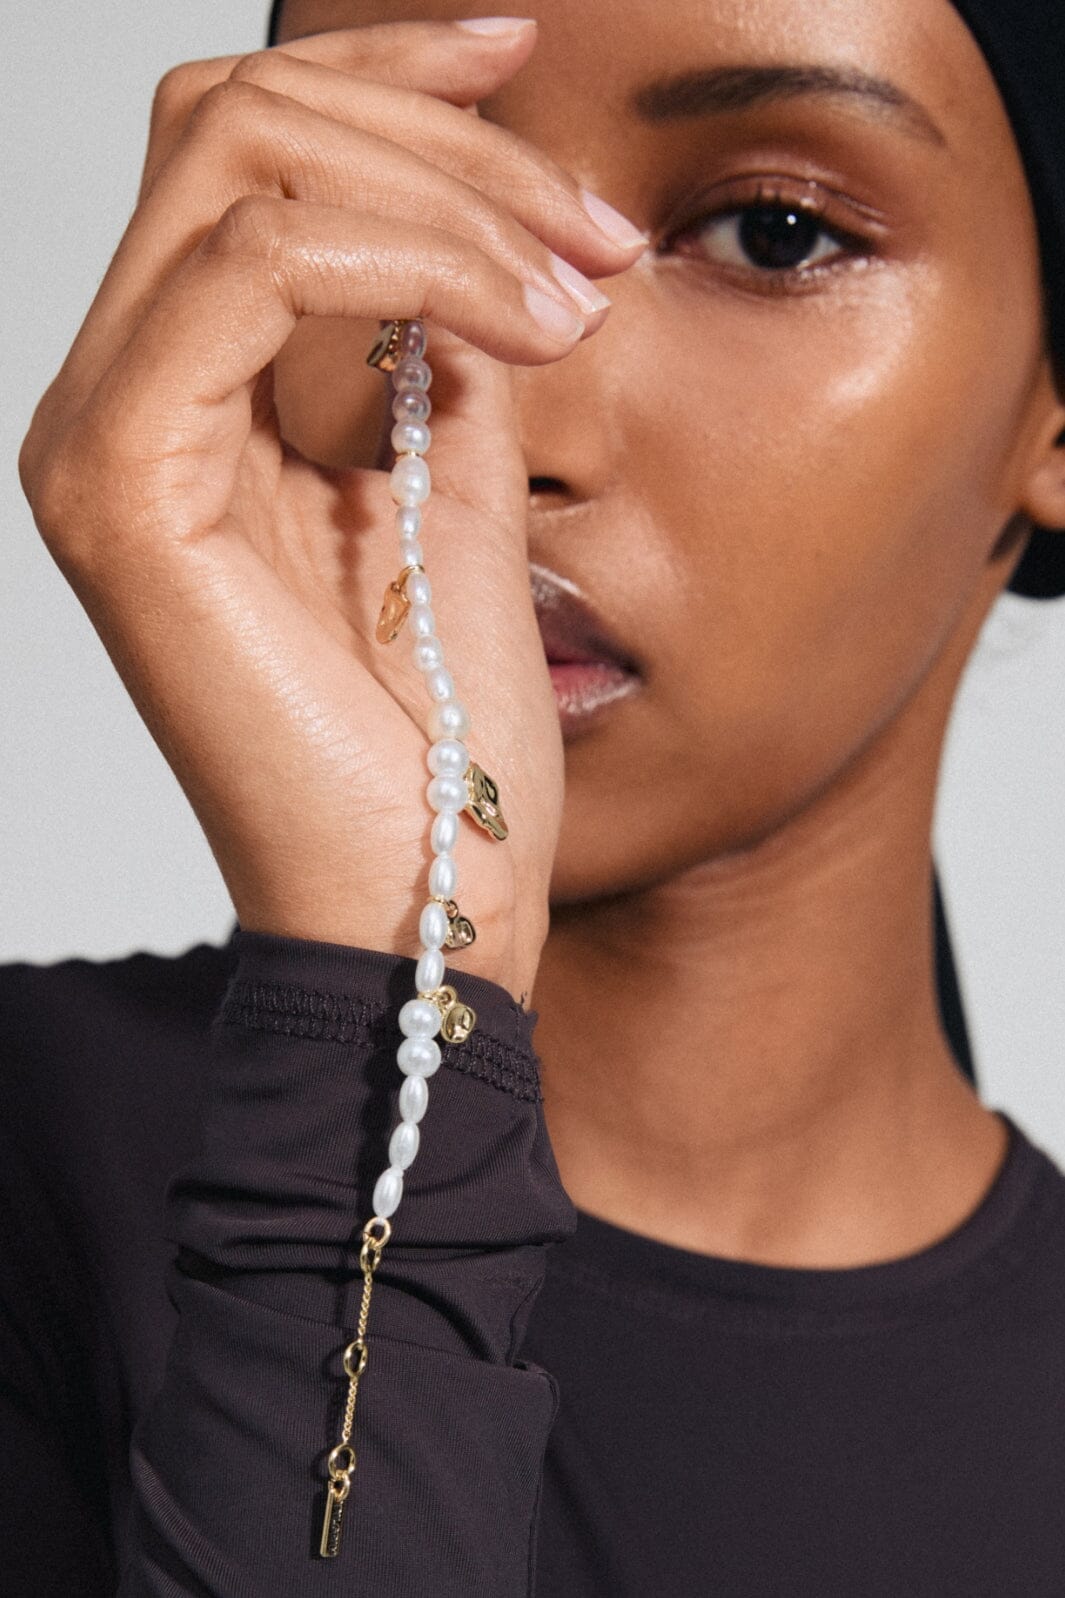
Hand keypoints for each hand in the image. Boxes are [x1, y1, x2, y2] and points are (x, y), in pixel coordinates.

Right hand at [17, 20, 643, 996]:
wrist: (423, 899)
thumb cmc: (445, 735)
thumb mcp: (457, 491)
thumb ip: (434, 352)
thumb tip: (471, 230)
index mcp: (187, 401)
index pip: (246, 154)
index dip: (386, 78)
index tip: (528, 63)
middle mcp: (119, 400)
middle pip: (233, 123)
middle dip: (439, 131)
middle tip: (591, 223)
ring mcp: (101, 439)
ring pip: (236, 162)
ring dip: (443, 191)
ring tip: (580, 281)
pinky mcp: (120, 491)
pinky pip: (241, 270)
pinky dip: (405, 259)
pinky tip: (521, 325)